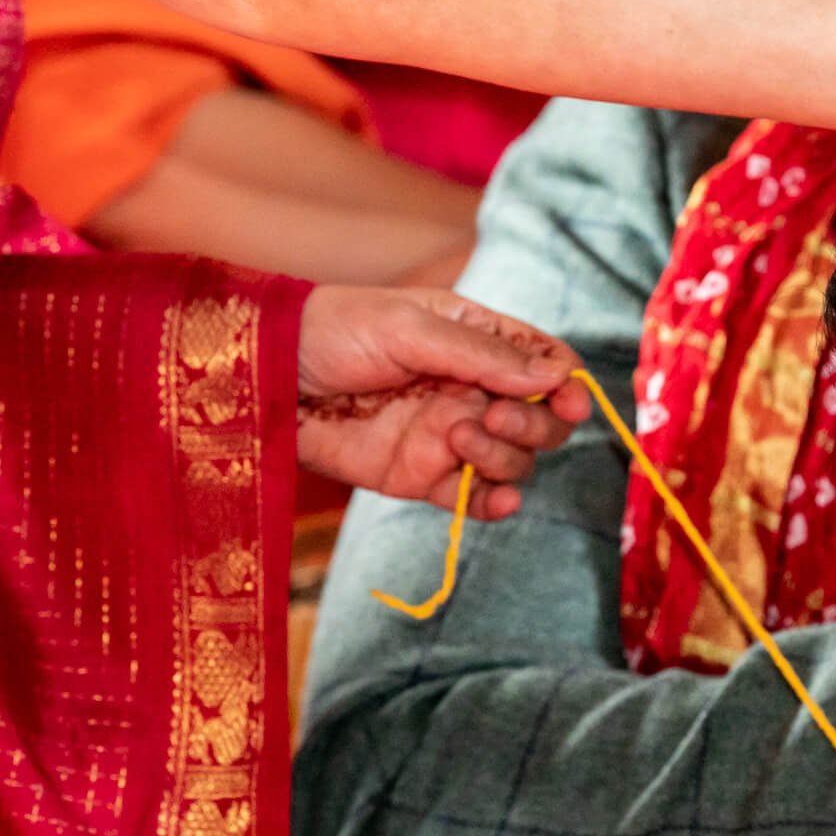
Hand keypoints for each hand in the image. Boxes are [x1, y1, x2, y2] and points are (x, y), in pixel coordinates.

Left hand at [295, 286, 590, 518]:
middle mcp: (473, 390)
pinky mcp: (423, 477)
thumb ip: (482, 356)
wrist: (268, 379)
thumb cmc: (334, 332)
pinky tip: (495, 501)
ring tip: (456, 437)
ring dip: (502, 458)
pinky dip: (494, 505)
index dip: (566, 384)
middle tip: (496, 419)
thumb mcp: (410, 329)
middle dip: (533, 425)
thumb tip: (554, 375)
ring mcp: (450, 436)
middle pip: (540, 420)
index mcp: (476, 341)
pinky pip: (475, 499)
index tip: (568, 400)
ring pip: (513, 462)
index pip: (545, 364)